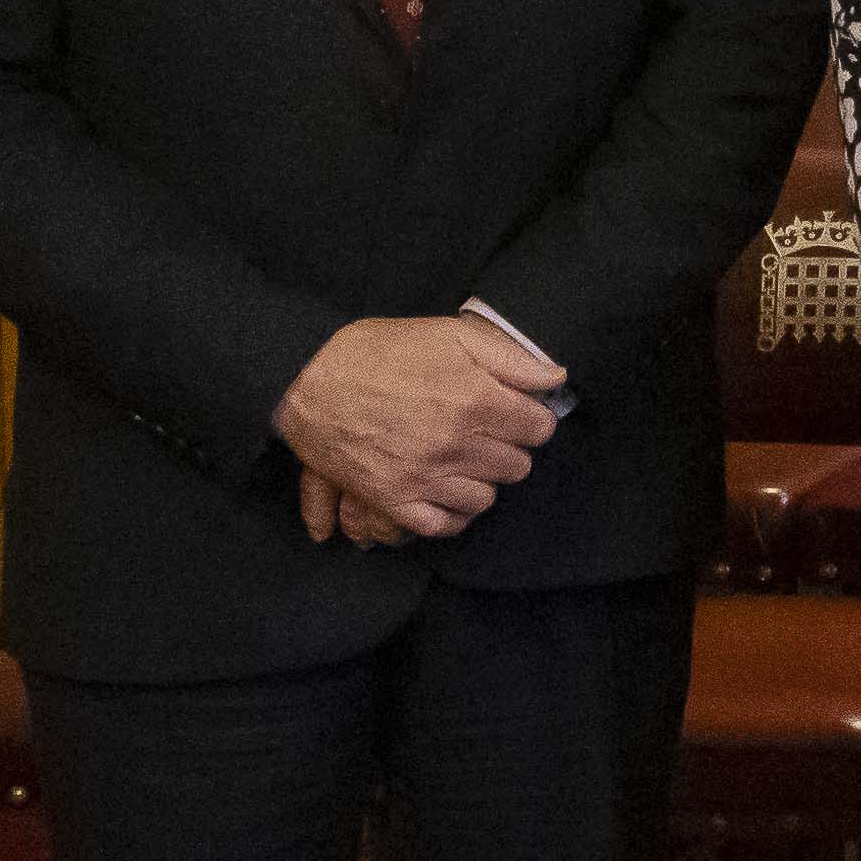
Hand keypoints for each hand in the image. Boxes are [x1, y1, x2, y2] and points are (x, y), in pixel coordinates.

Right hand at [272, 312, 567, 540]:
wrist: (306, 378)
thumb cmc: (376, 352)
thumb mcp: (449, 334)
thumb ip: (509, 359)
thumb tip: (555, 378)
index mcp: (475, 400)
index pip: (539, 430)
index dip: (532, 420)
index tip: (517, 414)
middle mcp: (455, 444)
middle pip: (516, 466)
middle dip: (508, 448)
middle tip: (488, 435)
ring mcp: (423, 477)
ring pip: (485, 498)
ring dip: (481, 481)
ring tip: (465, 462)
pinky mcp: (392, 499)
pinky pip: (442, 525)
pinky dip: (451, 515)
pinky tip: (448, 495)